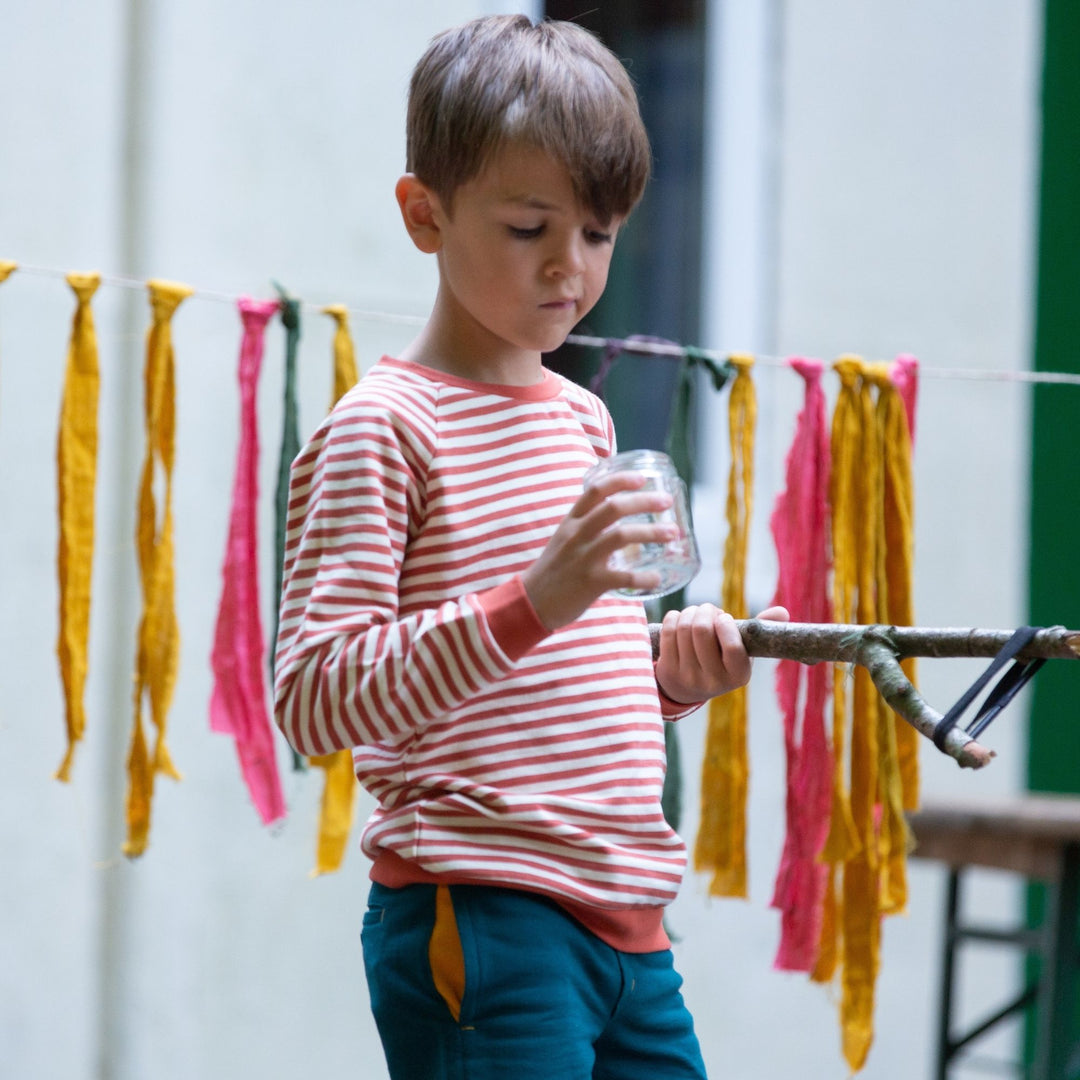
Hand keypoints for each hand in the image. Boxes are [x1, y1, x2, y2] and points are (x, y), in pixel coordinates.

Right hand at [522, 471, 678, 630]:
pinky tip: (657, 578)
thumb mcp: (564, 539)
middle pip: (614, 508)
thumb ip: (586, 526)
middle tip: (666, 501)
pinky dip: (644, 577)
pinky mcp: (590, 582)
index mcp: (571, 522)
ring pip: (621, 536)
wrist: (531, 602)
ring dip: (651, 533)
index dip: (620, 480)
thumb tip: (618, 516)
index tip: (642, 478)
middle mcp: (577, 535)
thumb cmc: (553, 570)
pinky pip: (623, 577)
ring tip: (672, 534)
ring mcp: (583, 558)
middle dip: (644, 501)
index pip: (595, 491)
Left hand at [654, 603, 789, 704]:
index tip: (724, 617)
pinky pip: (668, 631)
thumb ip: (762, 631)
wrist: (688, 689)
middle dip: (705, 611)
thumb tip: (782, 612)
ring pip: (683, 628)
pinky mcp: (667, 670)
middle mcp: (713, 681)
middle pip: (702, 630)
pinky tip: (680, 619)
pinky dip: (674, 617)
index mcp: (739, 676)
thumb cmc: (722, 661)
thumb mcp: (744, 651)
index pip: (733, 647)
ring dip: (690, 612)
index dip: (725, 624)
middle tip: (709, 611)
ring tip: (696, 614)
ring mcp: (688, 677)